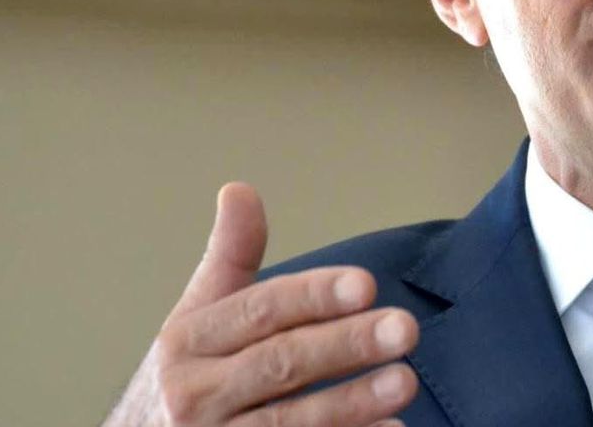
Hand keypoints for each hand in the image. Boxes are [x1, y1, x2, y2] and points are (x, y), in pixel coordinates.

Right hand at [103, 183, 419, 426]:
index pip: (260, 311)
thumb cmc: (187, 376)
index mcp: (189, 342)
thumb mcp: (197, 316)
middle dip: (345, 344)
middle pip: (281, 364)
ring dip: (352, 403)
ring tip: (405, 381)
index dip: (314, 296)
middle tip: (406, 328)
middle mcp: (196, 395)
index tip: (368, 283)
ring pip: (290, 422)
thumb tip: (239, 189)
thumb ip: (229, 257)